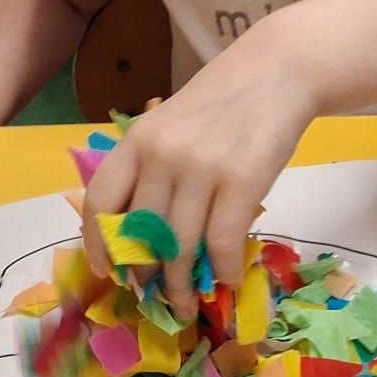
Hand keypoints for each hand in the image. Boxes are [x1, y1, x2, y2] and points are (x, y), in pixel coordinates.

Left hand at [81, 33, 315, 317]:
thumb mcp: (170, 127)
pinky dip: (221, 270)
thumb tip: (142, 239)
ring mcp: (201, 168)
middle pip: (140, 235)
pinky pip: (222, 242)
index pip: (100, 201)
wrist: (278, 72)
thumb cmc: (222, 105)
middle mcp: (162, 155)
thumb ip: (152, 172)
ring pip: (179, 247)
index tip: (107, 271)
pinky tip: (225, 279)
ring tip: (189, 304)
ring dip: (183, 287)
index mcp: (137, 141)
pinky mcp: (242, 180)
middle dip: (146, 277)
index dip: (98, 243)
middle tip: (155, 298)